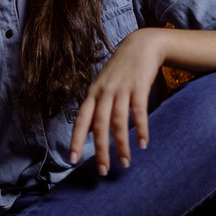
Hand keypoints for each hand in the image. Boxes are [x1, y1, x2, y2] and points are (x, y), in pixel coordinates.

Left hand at [69, 29, 163, 175]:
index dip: (75, 140)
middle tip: (103, 171)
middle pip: (99, 125)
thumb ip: (96, 108)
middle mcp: (104, 92)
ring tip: (125, 163)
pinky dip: (141, 128)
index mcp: (92, 94)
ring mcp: (121, 89)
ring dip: (122, 145)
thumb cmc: (120, 70)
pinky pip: (138, 111)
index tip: (71, 160)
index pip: (81, 120)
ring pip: (118, 122)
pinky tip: (143, 144)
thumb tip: (88, 132)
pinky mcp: (139, 86)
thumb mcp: (103, 87)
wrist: (140, 45)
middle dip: (100, 150)